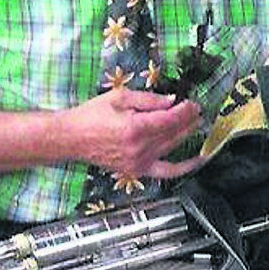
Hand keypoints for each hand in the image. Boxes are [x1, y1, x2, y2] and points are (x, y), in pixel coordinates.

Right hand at [68, 89, 201, 178]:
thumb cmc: (91, 116)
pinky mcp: (138, 170)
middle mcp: (139, 148)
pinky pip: (166, 171)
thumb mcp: (119, 97)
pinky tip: (197, 160)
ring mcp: (139, 162)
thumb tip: (171, 101)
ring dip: (187, 135)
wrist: (71, 138)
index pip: (170, 119)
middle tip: (197, 110)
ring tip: (197, 124)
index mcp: (135, 128)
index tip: (192, 103)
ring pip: (172, 147)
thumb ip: (148, 99)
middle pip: (174, 133)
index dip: (185, 110)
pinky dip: (183, 167)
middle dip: (189, 120)